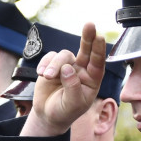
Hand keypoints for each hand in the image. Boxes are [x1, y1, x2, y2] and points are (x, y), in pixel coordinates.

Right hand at [21, 22, 105, 137]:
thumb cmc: (65, 112)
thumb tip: (68, 68)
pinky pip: (49, 57)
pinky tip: (41, 74)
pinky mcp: (52, 65)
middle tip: (89, 25)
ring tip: (47, 76)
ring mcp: (67, 66)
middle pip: (86, 50)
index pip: (98, 63)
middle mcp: (81, 70)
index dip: (99, 50)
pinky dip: (44, 64)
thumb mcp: (72, 105)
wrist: (48, 115)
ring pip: (63, 56)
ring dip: (54, 64)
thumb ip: (72, 87)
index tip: (99, 37)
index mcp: (92, 80)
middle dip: (87, 38)